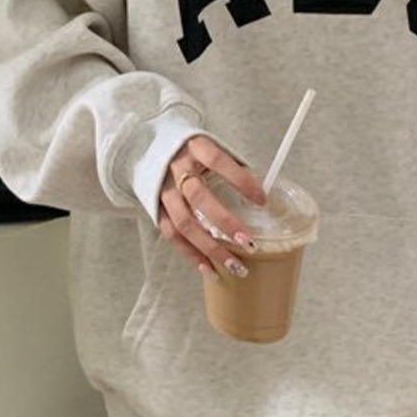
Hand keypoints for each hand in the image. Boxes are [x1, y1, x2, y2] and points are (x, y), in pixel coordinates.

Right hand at [159, 136, 267, 279]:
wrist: (153, 149)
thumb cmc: (193, 151)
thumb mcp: (213, 147)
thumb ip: (234, 167)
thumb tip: (263, 196)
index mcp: (195, 148)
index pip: (218, 162)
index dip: (240, 180)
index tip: (262, 200)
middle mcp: (177, 170)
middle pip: (199, 197)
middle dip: (225, 222)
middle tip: (248, 243)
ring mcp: (164, 191)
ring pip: (184, 223)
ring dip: (210, 247)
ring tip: (234, 265)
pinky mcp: (157, 209)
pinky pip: (172, 235)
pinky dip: (191, 254)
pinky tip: (210, 268)